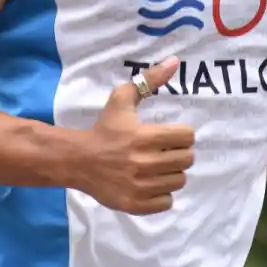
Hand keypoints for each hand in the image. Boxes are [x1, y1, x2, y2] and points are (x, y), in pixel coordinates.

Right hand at [82, 57, 194, 214]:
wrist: (78, 160)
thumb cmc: (104, 128)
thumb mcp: (122, 99)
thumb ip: (149, 80)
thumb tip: (175, 62)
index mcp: (145, 137)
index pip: (187, 137)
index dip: (181, 134)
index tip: (170, 135)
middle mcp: (145, 163)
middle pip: (186, 160)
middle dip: (178, 153)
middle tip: (164, 151)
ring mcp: (141, 186)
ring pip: (179, 181)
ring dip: (171, 173)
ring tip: (157, 167)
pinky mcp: (135, 204)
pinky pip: (167, 202)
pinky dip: (162, 193)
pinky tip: (151, 183)